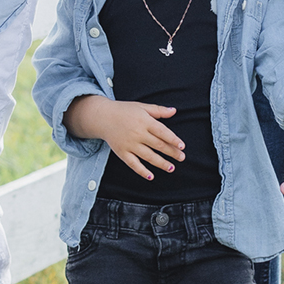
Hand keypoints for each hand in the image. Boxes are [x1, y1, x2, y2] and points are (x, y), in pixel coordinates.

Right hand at [69, 96, 186, 179]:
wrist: (102, 117)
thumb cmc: (124, 111)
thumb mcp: (141, 107)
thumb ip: (158, 110)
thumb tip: (174, 111)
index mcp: (144, 121)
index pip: (162, 132)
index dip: (173, 139)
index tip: (182, 146)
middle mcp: (137, 133)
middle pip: (158, 145)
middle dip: (172, 153)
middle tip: (182, 158)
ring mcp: (129, 144)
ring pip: (148, 156)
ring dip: (161, 163)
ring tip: (171, 168)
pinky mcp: (122, 152)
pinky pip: (133, 164)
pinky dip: (141, 171)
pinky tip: (151, 176)